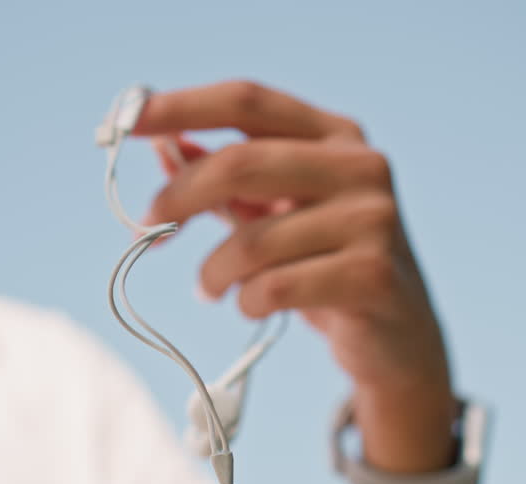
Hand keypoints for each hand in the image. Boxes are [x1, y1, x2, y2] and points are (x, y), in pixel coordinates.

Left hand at [135, 81, 455, 468]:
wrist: (398, 340)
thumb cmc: (327, 266)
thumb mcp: (277, 213)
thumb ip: (226, 179)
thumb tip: (162, 143)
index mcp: (335, 135)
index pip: (247, 101)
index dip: (182, 106)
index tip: (127, 119)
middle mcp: (361, 165)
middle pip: (240, 162)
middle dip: (179, 197)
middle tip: (147, 228)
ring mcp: (373, 219)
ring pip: (252, 239)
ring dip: (213, 271)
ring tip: (211, 288)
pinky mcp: (373, 275)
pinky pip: (275, 287)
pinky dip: (248, 301)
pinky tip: (252, 306)